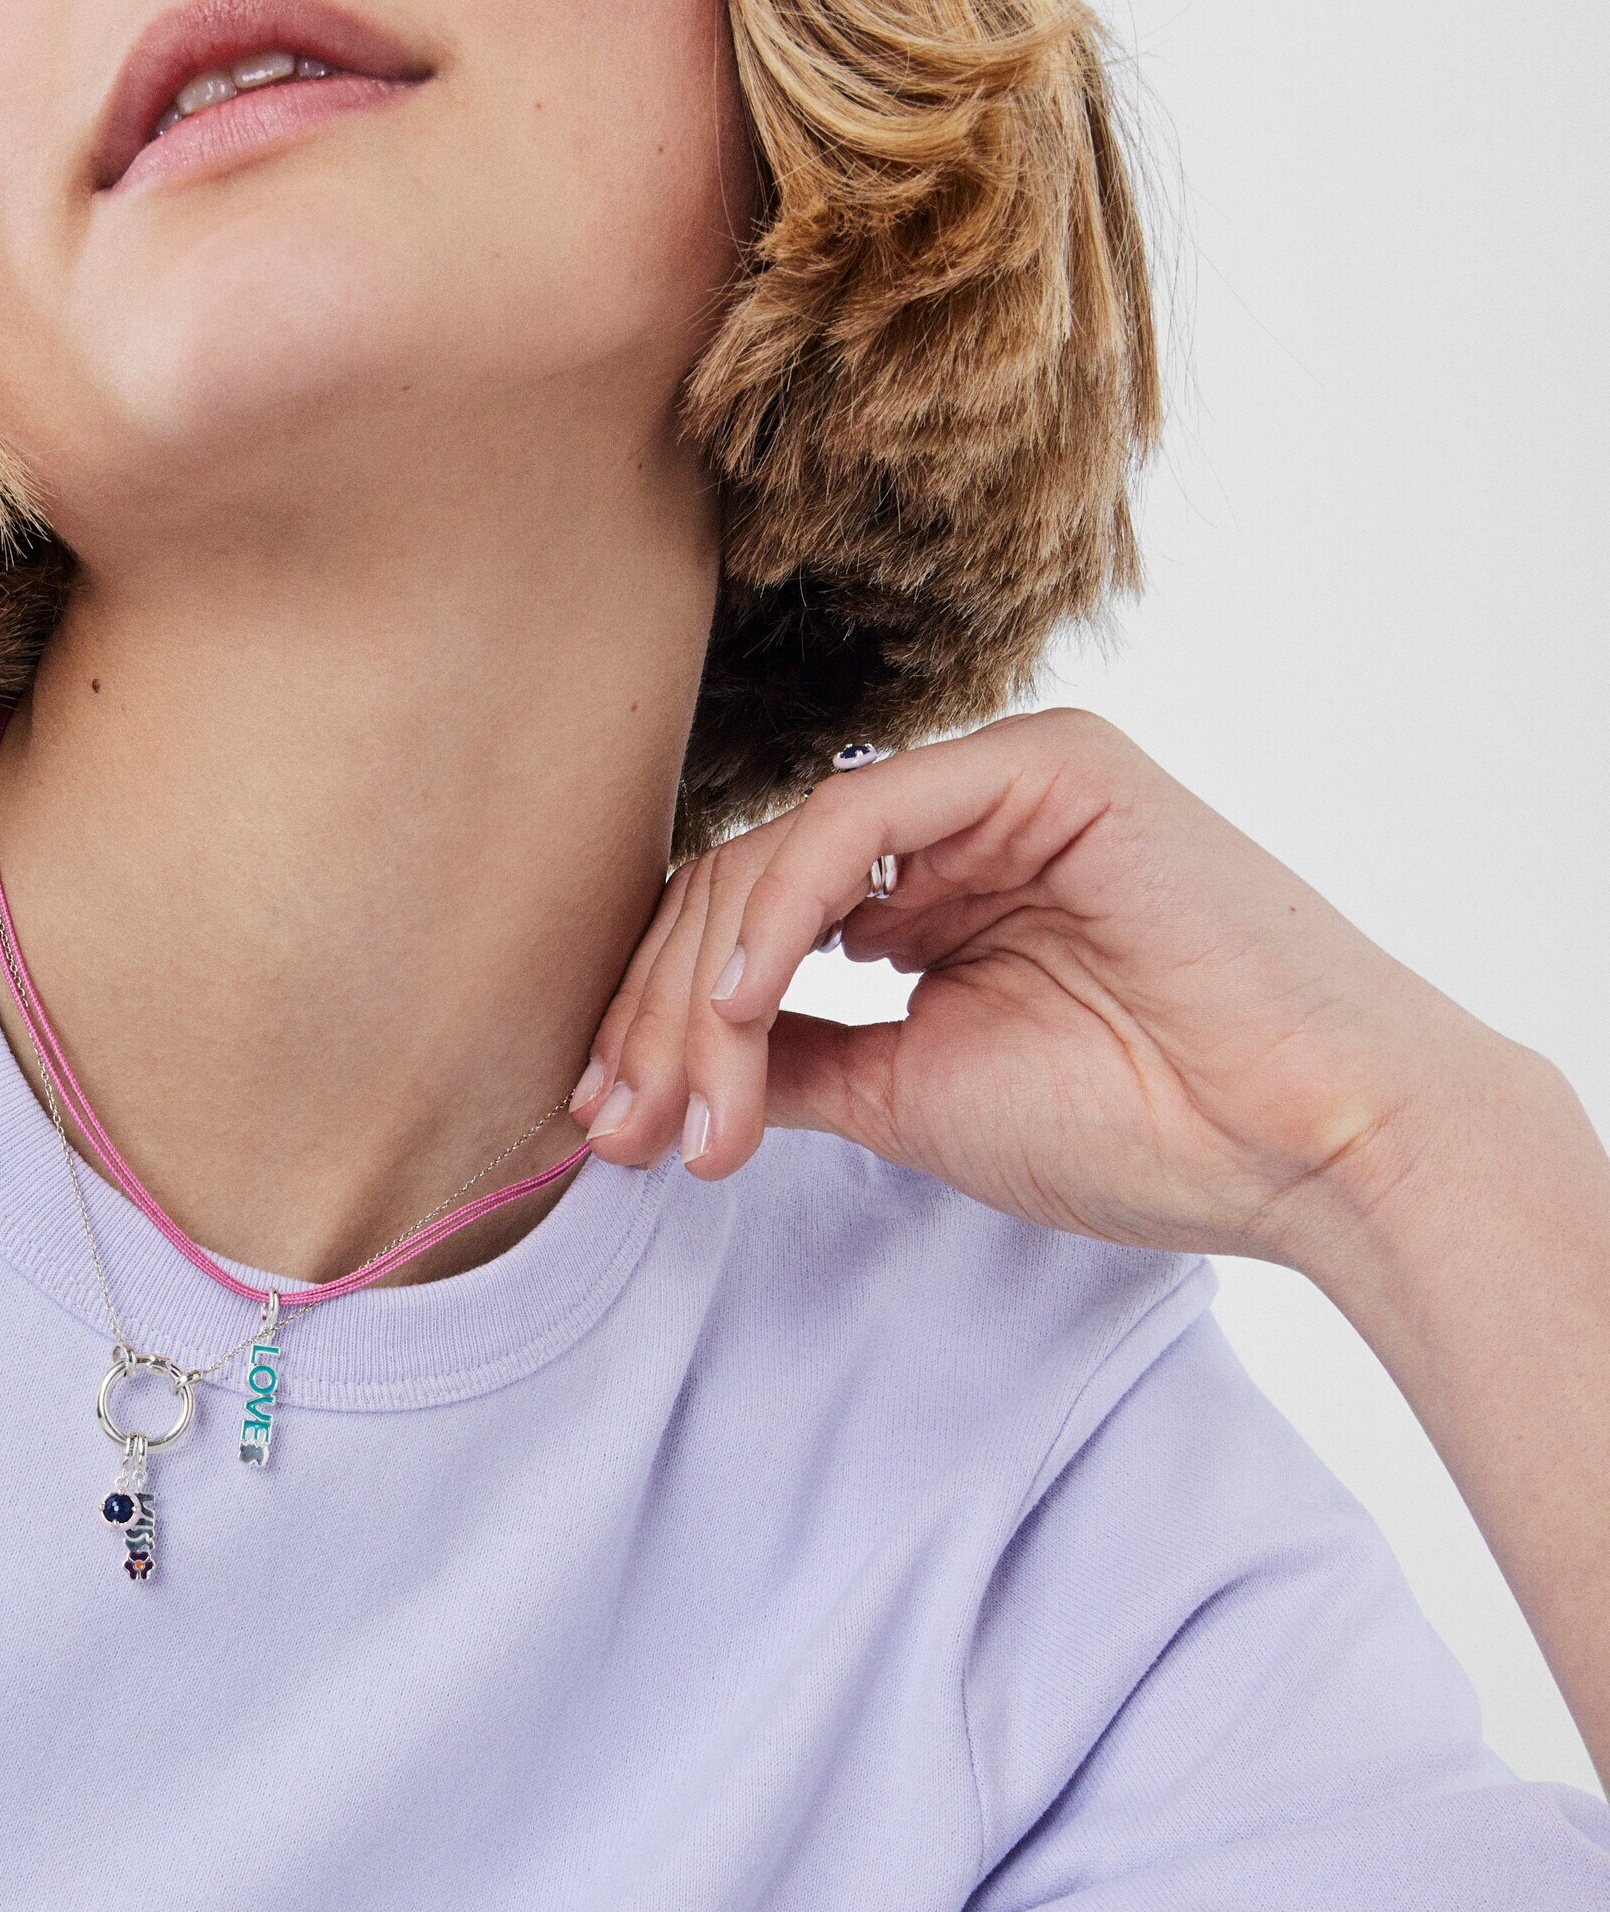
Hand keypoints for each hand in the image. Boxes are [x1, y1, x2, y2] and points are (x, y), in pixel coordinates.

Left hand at [572, 707, 1535, 1274]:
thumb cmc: (1138, 1130)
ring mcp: (994, 785)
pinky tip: (742, 1007)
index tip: (606, 1131)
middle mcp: (950, 825)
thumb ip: (786, 1059)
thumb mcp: (907, 1094)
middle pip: (737, 889)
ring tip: (687, 1111)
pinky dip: (777, 912)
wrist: (1305, 1148)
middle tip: (620, 1130)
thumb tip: (664, 1069)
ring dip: (704, 992)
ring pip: (775, 855)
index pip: (742, 926)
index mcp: (924, 891)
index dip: (659, 1024)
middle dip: (660, 1019)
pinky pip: (855, 818)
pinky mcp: (1041, 763)